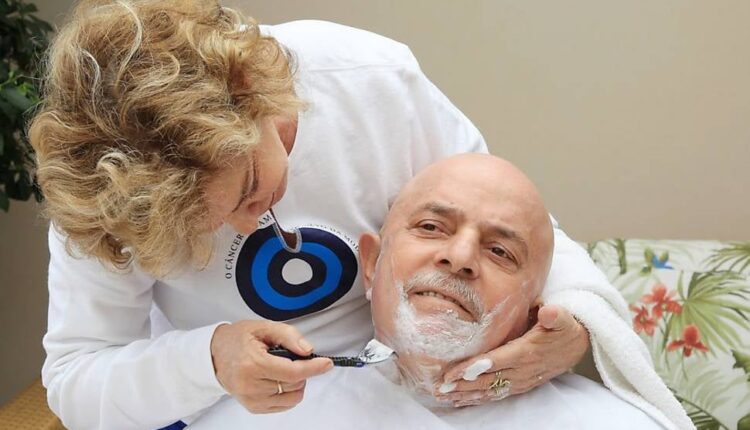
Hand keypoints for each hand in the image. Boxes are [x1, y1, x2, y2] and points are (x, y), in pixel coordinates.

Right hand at [210, 320, 332, 413]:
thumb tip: (307, 350)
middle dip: (301, 370)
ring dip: (295, 383)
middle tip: (289, 357)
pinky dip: (288, 392)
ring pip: (292, 397)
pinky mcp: (253, 408)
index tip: (327, 363)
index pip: (292, 372)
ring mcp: (252, 400)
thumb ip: (288, 335)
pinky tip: (278, 380)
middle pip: (294, 383)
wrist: (215, 355)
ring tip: (282, 368)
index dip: (313, 368)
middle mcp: (251, 386)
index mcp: (253, 364)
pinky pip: (284, 405)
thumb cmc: (239, 339)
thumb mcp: (263, 327)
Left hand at [435, 305, 588, 406]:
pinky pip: (496, 394)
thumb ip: (555, 315)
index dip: (474, 368)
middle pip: (487, 380)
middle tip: (439, 388)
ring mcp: (520, 380)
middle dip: (462, 385)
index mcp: (527, 352)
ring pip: (489, 390)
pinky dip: (478, 398)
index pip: (495, 361)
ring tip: (444, 396)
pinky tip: (461, 400)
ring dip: (466, 395)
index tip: (453, 372)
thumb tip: (547, 311)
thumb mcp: (562, 318)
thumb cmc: (563, 328)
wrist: (576, 346)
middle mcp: (522, 370)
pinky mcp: (520, 385)